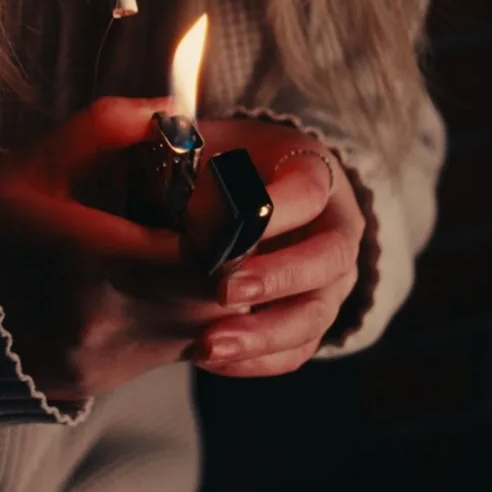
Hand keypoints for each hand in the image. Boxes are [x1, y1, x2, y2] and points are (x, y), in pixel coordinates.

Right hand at [0, 96, 250, 403]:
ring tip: (175, 252)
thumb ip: (107, 126)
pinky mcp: (95, 384)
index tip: (216, 202)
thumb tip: (170, 109)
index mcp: (86, 260)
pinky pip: (165, 353)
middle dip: (226, 263)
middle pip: (213, 300)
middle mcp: (100, 322)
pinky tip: (146, 285)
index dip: (228, 231)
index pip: (205, 259)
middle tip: (207, 224)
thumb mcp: (36, 161)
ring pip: (198, 331)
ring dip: (203, 293)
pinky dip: (173, 318)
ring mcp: (99, 361)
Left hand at [182, 116, 363, 378]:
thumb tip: (156, 130)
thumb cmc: (215, 162)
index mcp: (314, 172)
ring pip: (314, 317)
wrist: (236, 197)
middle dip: (276, 278)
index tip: (229, 228)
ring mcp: (328, 282)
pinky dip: (256, 361)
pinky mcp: (309, 320)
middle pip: (329, 260)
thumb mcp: (204, 137)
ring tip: (206, 345)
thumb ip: (179, 134)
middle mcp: (334, 229)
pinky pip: (295, 352)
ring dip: (263, 335)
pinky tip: (210, 358)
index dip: (274, 211)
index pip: (310, 189)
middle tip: (222, 292)